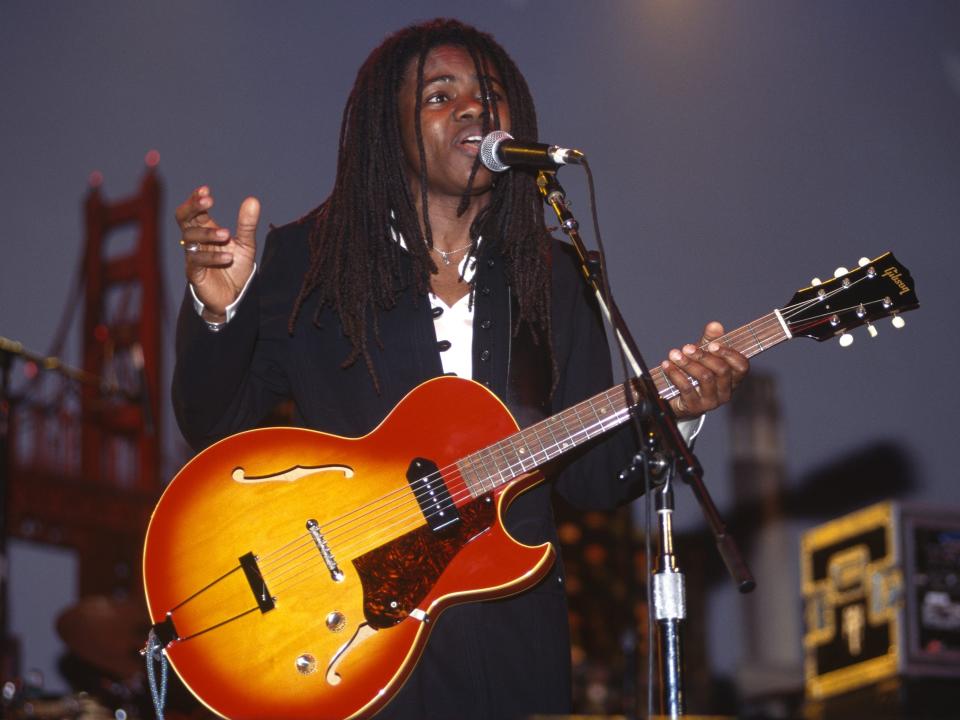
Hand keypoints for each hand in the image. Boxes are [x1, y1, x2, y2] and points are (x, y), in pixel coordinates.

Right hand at [175, 186, 259, 318]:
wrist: (234, 297)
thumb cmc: (235, 268)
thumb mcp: (246, 244)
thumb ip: (247, 224)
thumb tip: (253, 200)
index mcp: (206, 230)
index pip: (195, 210)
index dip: (196, 199)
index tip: (206, 190)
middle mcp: (196, 241)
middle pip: (184, 218)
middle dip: (193, 207)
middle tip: (208, 200)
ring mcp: (193, 256)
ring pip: (190, 238)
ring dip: (208, 233)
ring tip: (227, 234)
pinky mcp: (194, 273)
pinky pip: (197, 261)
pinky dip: (212, 257)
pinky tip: (227, 257)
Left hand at [660, 321, 748, 419]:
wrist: (679, 399)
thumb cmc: (695, 374)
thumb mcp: (703, 355)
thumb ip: (710, 340)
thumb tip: (715, 325)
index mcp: (733, 378)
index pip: (742, 366)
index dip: (729, 354)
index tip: (712, 344)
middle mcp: (726, 391)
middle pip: (721, 370)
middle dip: (703, 356)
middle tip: (687, 347)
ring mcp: (712, 401)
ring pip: (705, 378)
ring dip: (687, 363)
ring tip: (674, 354)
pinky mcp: (695, 407)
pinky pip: (687, 388)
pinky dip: (675, 374)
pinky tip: (667, 365)